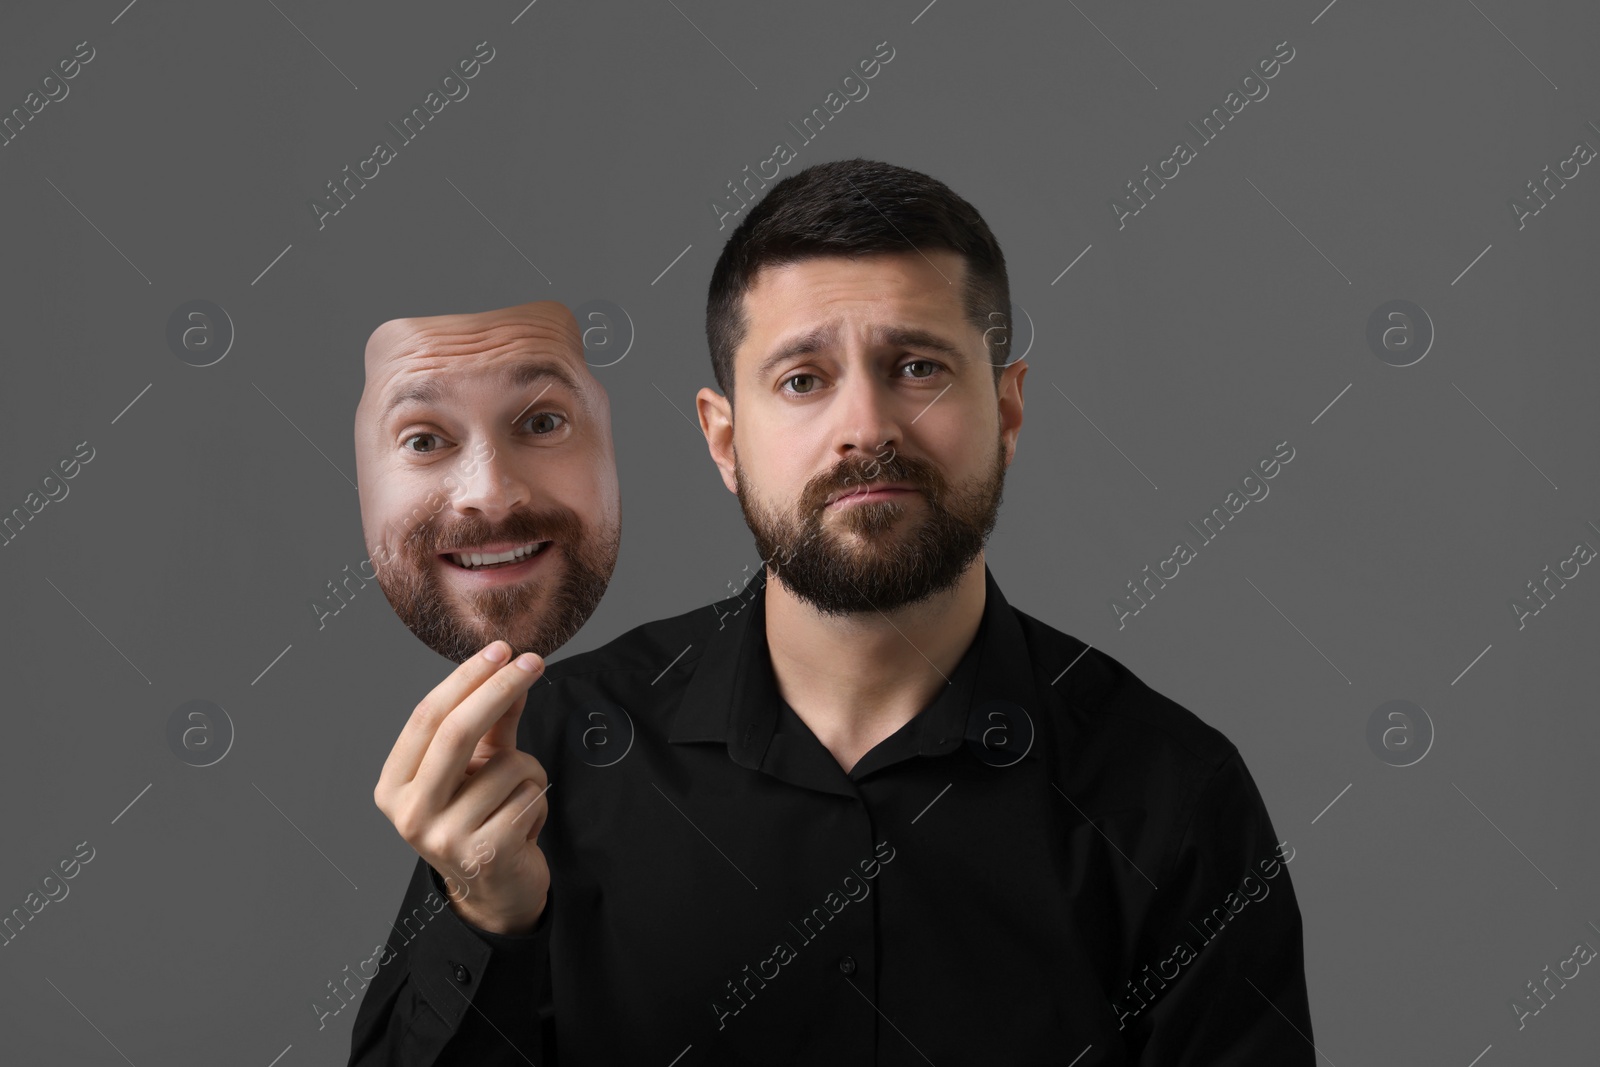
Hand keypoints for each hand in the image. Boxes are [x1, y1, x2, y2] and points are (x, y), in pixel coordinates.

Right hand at [374, 640, 550, 934]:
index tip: (501, 649)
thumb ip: (492, 722)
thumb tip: (511, 668)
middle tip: (534, 661)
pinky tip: (523, 827)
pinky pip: (529, 797)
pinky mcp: (484, 855)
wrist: (495, 891)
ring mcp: (443, 838)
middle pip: (457, 732)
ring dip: (529, 772)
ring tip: (516, 801)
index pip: (427, 717)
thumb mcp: (477, 766)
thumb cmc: (481, 818)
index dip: (467, 678)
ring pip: (507, 766)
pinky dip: (538, 802)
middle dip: (500, 688)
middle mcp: (409, 813)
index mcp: (395, 785)